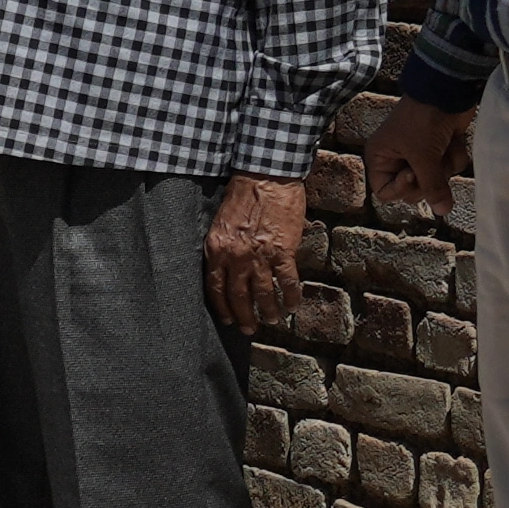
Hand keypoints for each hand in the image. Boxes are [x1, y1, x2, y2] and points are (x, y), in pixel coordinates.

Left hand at [203, 172, 306, 331]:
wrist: (265, 178)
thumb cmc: (242, 197)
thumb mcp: (220, 224)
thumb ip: (222, 249)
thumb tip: (226, 270)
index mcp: (216, 249)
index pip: (215, 287)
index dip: (222, 307)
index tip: (227, 319)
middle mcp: (236, 256)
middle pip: (238, 296)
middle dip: (244, 317)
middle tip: (249, 329)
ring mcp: (260, 256)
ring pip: (263, 294)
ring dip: (268, 311)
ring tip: (272, 320)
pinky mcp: (283, 251)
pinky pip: (287, 282)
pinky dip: (291, 297)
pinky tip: (293, 306)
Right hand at [370, 93, 474, 221]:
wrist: (447, 91)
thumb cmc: (423, 121)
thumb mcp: (423, 157)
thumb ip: (432, 187)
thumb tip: (442, 212)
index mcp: (380, 158)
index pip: (385, 193)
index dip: (402, 189)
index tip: (414, 174)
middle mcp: (397, 158)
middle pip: (413, 189)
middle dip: (428, 178)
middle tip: (432, 163)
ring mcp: (420, 154)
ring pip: (436, 180)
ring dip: (444, 165)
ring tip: (444, 146)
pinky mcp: (440, 148)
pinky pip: (449, 167)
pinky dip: (454, 155)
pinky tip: (453, 140)